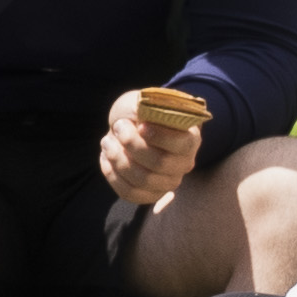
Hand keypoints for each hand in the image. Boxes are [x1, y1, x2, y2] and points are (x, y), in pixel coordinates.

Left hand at [97, 83, 209, 205]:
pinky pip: (129, 193)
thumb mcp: (143, 101)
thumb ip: (144, 105)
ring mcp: (168, 183)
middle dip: (132, 144)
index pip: (182, 144)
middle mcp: (184, 164)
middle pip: (159, 163)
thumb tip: (141, 112)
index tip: (140, 125)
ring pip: (142, 180)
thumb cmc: (141, 113)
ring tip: (107, 141)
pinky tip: (106, 158)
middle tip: (118, 127)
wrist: (132, 128)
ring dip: (117, 158)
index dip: (159, 136)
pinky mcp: (149, 195)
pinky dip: (112, 175)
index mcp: (190, 139)